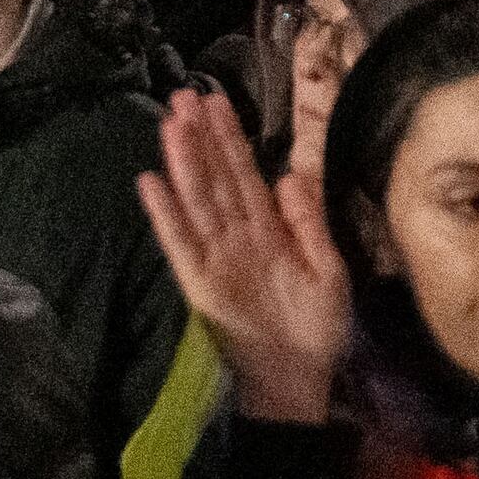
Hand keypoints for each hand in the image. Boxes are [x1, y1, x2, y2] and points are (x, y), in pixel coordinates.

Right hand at [139, 84, 351, 421]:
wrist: (298, 383)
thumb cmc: (317, 329)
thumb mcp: (329, 271)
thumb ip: (309, 224)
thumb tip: (288, 176)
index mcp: (269, 231)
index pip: (246, 175)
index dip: (231, 138)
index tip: (216, 100)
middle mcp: (238, 238)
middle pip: (217, 178)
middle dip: (201, 138)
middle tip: (184, 95)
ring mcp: (216, 258)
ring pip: (197, 200)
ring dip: (183, 162)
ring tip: (171, 124)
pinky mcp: (199, 284)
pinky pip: (180, 243)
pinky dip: (165, 214)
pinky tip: (150, 183)